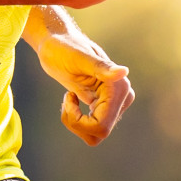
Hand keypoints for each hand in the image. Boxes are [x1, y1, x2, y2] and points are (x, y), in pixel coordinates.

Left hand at [36, 28, 134, 145]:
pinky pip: (91, 128)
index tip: (67, 96)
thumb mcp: (79, 57)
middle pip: (99, 132)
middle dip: (76, 122)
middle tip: (66, 98)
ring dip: (76, 123)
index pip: (102, 126)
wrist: (56, 45)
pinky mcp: (103, 107)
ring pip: (96, 135)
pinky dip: (76, 120)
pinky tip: (72, 98)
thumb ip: (101, 66)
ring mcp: (114, 104)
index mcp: (119, 87)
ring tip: (68, 100)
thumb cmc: (64, 47)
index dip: (79, 121)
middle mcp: (121, 97)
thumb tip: (124, 72)